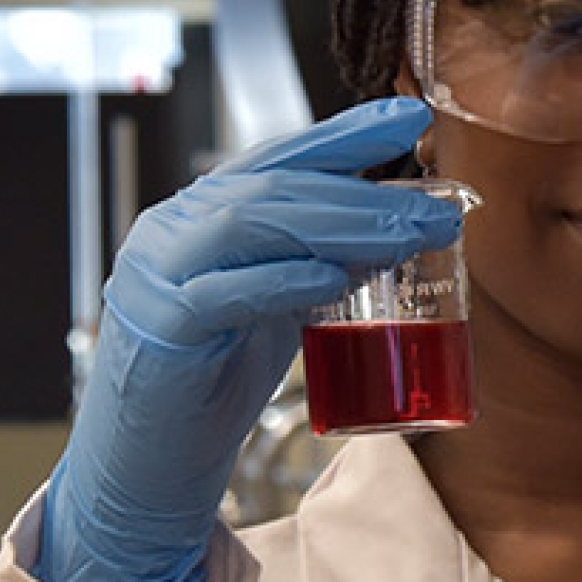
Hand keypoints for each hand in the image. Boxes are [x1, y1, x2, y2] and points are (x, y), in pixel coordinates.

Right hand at [36, 98, 458, 581]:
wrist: (146, 464)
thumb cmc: (212, 383)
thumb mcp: (275, 306)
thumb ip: (315, 263)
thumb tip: (394, 229)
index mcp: (203, 215)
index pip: (281, 160)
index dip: (345, 135)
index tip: (410, 117)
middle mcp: (175, 229)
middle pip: (278, 188)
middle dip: (364, 190)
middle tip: (435, 203)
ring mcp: (160, 274)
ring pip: (255, 225)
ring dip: (343, 226)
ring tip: (409, 234)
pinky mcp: (159, 329)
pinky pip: (225, 293)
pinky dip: (284, 280)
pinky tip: (337, 277)